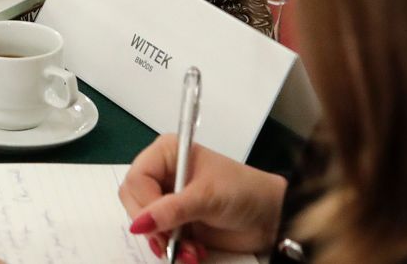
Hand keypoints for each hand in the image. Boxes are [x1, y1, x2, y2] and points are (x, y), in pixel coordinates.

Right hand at [119, 133, 284, 260]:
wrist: (272, 217)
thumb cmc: (243, 192)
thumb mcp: (206, 198)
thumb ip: (172, 210)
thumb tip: (138, 225)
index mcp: (167, 154)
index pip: (137, 178)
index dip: (144, 203)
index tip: (159, 224)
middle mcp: (163, 173)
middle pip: (134, 199)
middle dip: (152, 225)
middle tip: (169, 242)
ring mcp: (169, 198)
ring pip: (145, 220)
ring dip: (164, 240)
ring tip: (189, 251)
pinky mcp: (177, 220)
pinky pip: (160, 235)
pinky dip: (174, 248)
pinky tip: (193, 252)